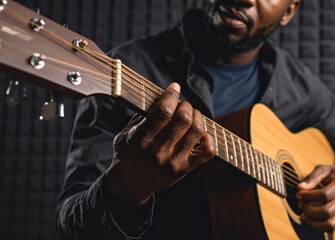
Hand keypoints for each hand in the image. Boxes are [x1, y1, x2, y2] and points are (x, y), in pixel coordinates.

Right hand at [105, 82, 214, 206]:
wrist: (130, 184)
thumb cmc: (129, 153)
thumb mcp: (126, 133)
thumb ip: (143, 115)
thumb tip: (163, 95)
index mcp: (140, 140)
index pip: (163, 112)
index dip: (172, 95)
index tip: (174, 87)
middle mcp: (157, 152)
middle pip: (183, 119)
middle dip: (185, 105)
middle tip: (182, 105)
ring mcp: (173, 162)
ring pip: (196, 131)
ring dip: (197, 116)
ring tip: (191, 115)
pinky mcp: (185, 170)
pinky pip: (208, 151)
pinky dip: (208, 137)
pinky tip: (199, 133)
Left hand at [296, 165, 334, 231]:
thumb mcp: (325, 169)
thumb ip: (312, 177)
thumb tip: (300, 187)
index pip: (324, 195)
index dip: (308, 196)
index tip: (299, 194)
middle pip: (327, 211)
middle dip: (309, 209)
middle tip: (300, 203)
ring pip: (330, 224)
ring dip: (313, 221)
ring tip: (304, 213)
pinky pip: (331, 228)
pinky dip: (318, 226)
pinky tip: (309, 219)